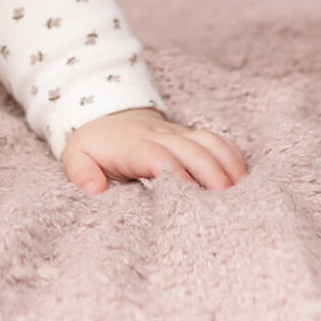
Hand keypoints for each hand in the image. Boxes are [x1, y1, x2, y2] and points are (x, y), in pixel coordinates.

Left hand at [61, 107, 246, 193]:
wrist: (105, 116)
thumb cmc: (95, 145)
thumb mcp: (76, 157)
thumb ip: (82, 173)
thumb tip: (95, 190)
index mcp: (132, 145)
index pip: (157, 155)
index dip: (175, 172)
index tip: (189, 195)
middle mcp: (160, 136)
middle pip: (192, 149)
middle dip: (211, 173)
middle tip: (227, 204)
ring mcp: (179, 135)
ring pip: (210, 142)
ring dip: (228, 166)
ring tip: (243, 196)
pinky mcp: (191, 138)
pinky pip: (218, 141)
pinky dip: (234, 157)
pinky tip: (244, 181)